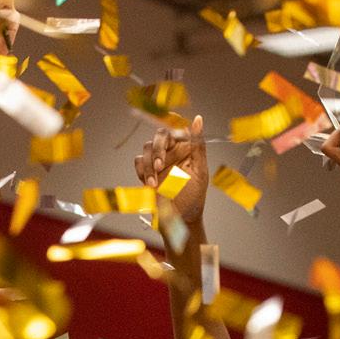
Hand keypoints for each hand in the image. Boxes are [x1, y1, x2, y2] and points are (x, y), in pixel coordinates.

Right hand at [135, 115, 207, 231]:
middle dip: (157, 148)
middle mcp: (172, 151)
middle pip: (159, 135)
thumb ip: (198, 144)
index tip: (171, 130)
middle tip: (160, 165)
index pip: (177, 127)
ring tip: (155, 183)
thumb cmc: (194, 196)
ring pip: (147, 148)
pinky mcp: (147, 172)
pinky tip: (151, 184)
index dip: (172, 123)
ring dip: (149, 164)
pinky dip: (142, 171)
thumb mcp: (200, 169)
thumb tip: (198, 119)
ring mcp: (158, 161)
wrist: (180, 219)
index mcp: (187, 148)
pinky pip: (139, 162)